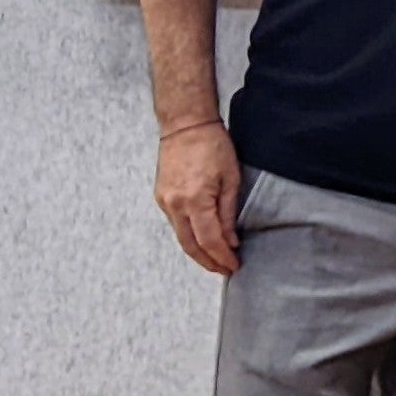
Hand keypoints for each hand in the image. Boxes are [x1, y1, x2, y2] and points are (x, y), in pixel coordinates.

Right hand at [155, 122, 242, 274]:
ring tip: (215, 260)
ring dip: (198, 253)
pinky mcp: (161, 197)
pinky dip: (189, 237)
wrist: (185, 125)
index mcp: (195, 200)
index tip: (234, 265)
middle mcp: (175, 204)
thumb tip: (231, 240)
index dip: (222, 257)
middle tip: (224, 270)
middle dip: (208, 262)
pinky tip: (202, 241)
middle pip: (191, 245)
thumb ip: (229, 213)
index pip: (209, 240)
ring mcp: (165, 202)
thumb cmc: (212, 145)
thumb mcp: (231, 178)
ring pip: (181, 238)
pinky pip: (175, 225)